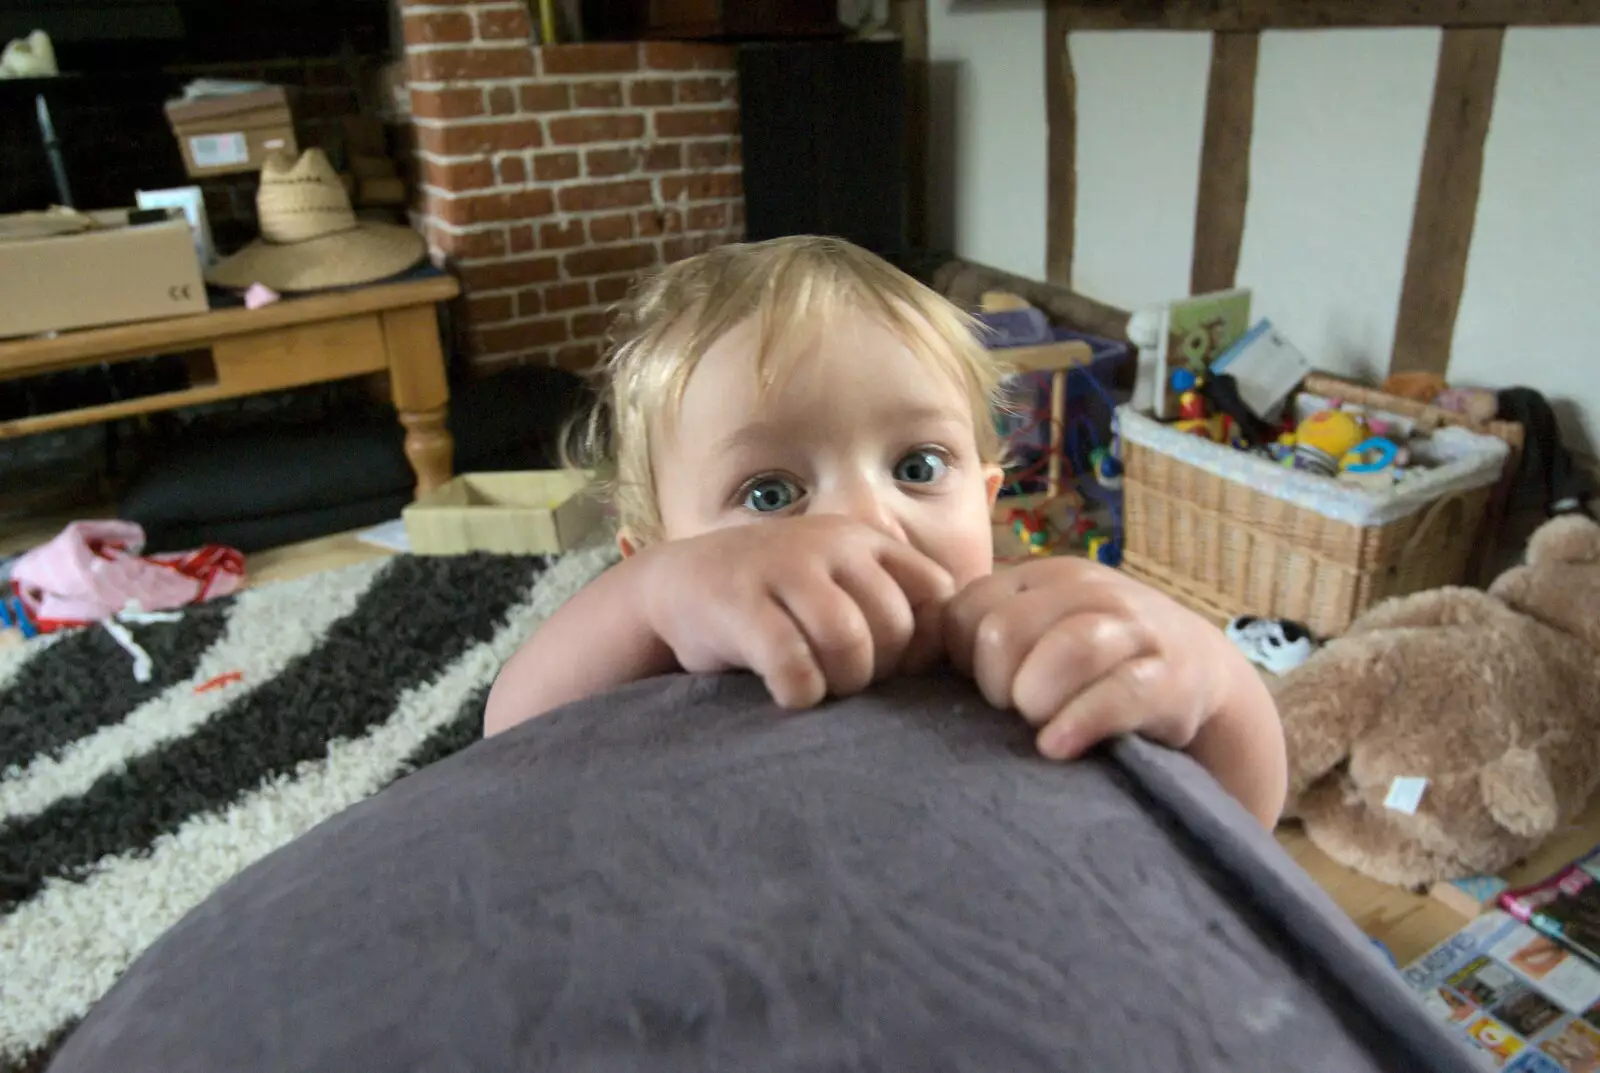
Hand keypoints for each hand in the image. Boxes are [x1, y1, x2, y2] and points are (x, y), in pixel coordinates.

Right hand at [638, 516, 954, 708]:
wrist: (678, 584)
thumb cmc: (775, 598)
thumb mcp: (838, 583)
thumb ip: (889, 603)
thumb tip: (948, 655)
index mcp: (864, 541)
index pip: (936, 592)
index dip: (927, 642)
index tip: (895, 667)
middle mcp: (829, 545)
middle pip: (894, 625)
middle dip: (878, 670)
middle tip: (845, 679)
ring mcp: (782, 569)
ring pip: (849, 640)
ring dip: (841, 681)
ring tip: (820, 686)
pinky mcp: (739, 603)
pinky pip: (792, 660)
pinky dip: (799, 690)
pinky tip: (788, 692)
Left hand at [945, 556, 1236, 760]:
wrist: (1195, 669)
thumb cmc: (1091, 660)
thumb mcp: (1039, 628)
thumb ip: (984, 634)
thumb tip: (910, 663)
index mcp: (1042, 576)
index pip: (966, 610)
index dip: (960, 659)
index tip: (981, 687)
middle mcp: (1088, 590)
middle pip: (1007, 631)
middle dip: (997, 684)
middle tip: (1015, 710)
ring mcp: (1134, 628)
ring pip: (1068, 649)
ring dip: (1037, 698)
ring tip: (1037, 725)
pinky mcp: (1171, 677)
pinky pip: (1120, 695)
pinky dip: (1081, 722)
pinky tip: (1056, 748)